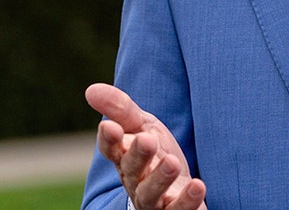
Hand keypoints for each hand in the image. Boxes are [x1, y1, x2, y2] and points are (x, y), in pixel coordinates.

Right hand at [85, 83, 206, 209]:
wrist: (180, 189)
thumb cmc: (157, 154)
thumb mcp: (143, 127)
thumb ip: (121, 109)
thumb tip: (91, 89)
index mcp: (124, 157)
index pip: (111, 148)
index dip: (108, 139)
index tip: (109, 126)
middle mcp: (135, 180)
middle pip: (131, 170)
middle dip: (137, 155)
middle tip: (147, 139)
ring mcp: (153, 200)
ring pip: (150, 194)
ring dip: (160, 179)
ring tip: (172, 162)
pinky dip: (186, 201)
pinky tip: (197, 185)